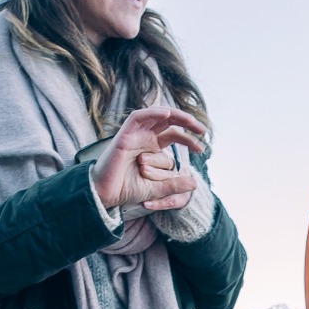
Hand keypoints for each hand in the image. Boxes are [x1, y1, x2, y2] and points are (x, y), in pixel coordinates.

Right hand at [89, 107, 204, 213]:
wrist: (106, 195)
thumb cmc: (127, 190)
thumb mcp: (157, 189)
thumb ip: (175, 185)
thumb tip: (195, 183)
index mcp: (152, 147)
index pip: (173, 134)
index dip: (189, 138)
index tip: (202, 149)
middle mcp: (144, 138)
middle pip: (167, 120)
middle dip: (186, 121)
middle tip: (203, 131)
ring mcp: (134, 135)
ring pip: (155, 114)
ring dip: (174, 114)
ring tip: (190, 120)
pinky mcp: (124, 136)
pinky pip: (137, 118)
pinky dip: (152, 113)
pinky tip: (168, 114)